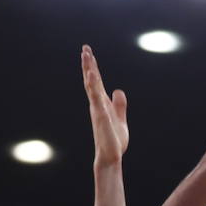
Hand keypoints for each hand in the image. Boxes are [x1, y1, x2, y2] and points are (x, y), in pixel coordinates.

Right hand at [82, 45, 127, 165]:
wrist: (111, 156)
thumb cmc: (114, 140)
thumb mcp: (120, 119)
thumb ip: (119, 105)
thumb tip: (118, 91)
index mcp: (102, 104)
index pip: (96, 82)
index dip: (93, 67)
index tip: (88, 53)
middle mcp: (97, 104)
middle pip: (91, 80)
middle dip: (88, 64)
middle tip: (85, 48)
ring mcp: (98, 109)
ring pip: (92, 86)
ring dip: (89, 70)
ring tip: (86, 55)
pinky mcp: (101, 116)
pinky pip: (96, 98)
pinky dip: (93, 86)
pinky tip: (91, 75)